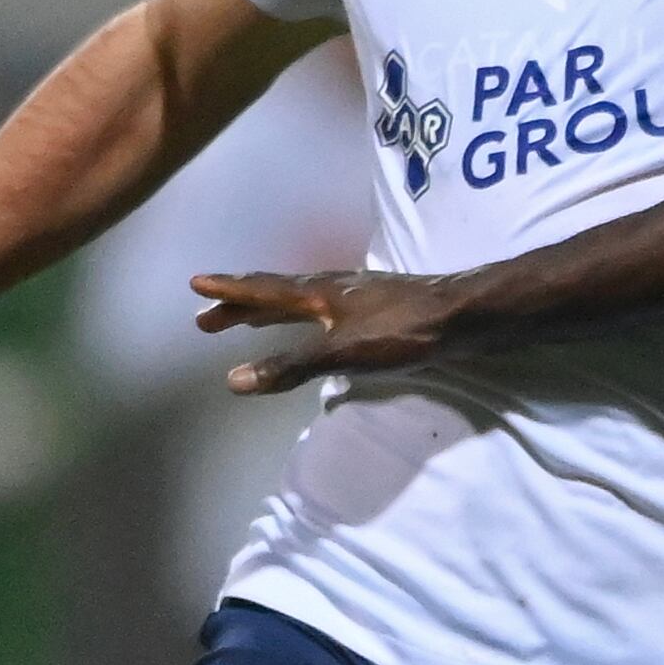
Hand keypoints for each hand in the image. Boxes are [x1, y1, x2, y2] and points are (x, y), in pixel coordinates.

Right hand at [189, 266, 474, 392]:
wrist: (467, 315)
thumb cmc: (404, 330)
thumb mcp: (342, 352)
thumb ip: (290, 367)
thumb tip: (233, 381)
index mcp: (318, 293)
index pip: (263, 290)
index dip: (229, 291)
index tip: (197, 283)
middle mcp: (334, 288)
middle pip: (277, 294)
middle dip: (241, 306)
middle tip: (208, 319)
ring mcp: (359, 297)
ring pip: (302, 300)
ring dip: (271, 311)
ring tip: (251, 319)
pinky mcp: (382, 309)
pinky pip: (326, 310)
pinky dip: (305, 317)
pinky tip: (318, 327)